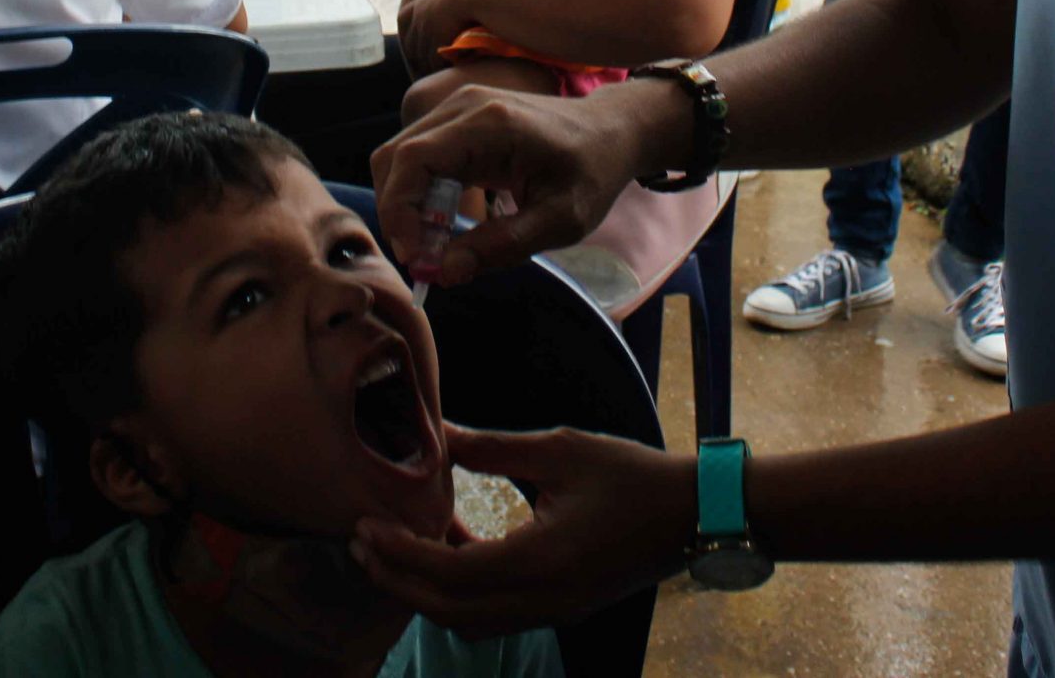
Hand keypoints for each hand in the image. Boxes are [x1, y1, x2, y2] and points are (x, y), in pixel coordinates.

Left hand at [352, 425, 692, 637]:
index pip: (448, 574)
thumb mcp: (559, 449)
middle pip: (447, 610)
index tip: (363, 526)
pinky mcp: (559, 609)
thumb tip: (435, 434)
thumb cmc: (631, 476)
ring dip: (425, 590)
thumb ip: (490, 447)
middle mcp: (542, 599)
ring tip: (397, 543)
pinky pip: (492, 614)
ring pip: (467, 620)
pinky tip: (449, 546)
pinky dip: (458, 591)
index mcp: (541, 560)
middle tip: (361, 541)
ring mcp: (552, 611)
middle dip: (397, 579)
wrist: (693, 513)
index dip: (398, 554)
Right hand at [371, 69, 678, 279]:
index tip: (415, 256)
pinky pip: (418, 154)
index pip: (414, 159)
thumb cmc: (592, 173)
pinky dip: (417, 191)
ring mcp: (458, 107)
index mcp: (489, 124)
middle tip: (423, 258)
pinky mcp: (459, 118)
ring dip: (405, 203)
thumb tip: (444, 271)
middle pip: (396, 156)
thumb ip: (502, 246)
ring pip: (400, 155)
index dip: (400, 209)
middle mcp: (464, 106)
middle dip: (397, 212)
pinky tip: (444, 222)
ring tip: (435, 244)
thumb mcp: (560, 220)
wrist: (611, 131)